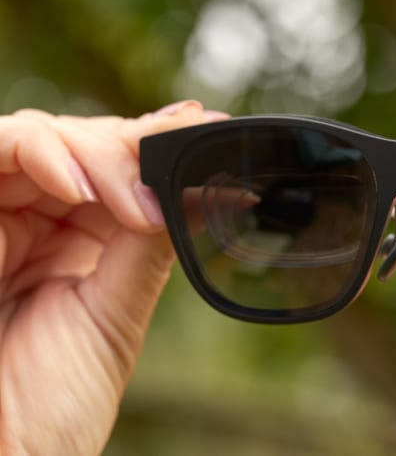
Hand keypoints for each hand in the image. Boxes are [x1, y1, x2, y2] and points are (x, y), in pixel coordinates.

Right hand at [0, 102, 219, 454]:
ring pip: (43, 135)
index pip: (120, 168)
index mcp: (80, 243)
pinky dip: (43, 151)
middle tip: (176, 158)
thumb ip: (149, 244)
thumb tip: (203, 189)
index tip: (214, 132)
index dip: (161, 146)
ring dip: (96, 150)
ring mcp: (0, 217)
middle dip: (135, 146)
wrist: (6, 455)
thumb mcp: (115, 313)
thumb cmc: (52, 403)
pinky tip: (79, 185)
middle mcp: (35, 221)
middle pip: (84, 141)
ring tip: (130, 195)